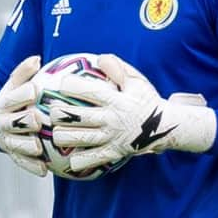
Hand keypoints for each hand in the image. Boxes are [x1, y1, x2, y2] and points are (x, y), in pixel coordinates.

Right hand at [0, 55, 46, 176]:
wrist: (2, 125)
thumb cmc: (16, 100)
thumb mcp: (17, 85)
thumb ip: (25, 73)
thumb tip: (37, 58)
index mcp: (4, 103)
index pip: (12, 98)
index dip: (22, 94)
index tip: (34, 90)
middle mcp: (2, 123)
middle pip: (13, 122)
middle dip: (24, 121)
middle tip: (38, 120)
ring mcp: (7, 140)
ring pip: (16, 144)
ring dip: (27, 146)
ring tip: (38, 148)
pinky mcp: (13, 155)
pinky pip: (22, 162)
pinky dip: (31, 166)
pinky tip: (43, 170)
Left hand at [50, 54, 216, 171]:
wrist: (167, 127)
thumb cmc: (147, 100)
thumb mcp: (136, 81)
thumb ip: (118, 68)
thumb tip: (100, 57)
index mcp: (115, 100)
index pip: (88, 91)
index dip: (70, 86)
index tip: (59, 83)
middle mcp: (111, 119)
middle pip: (75, 116)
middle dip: (58, 113)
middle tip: (51, 111)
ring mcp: (111, 137)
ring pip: (78, 138)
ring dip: (62, 136)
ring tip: (55, 134)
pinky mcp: (113, 153)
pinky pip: (91, 159)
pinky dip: (77, 160)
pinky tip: (68, 159)